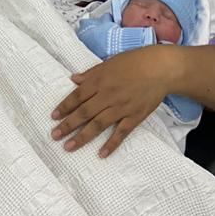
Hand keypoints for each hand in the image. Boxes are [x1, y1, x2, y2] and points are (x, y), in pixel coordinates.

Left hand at [51, 46, 173, 157]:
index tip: (53, 117)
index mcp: (100, 80)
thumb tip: (74, 79)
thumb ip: (91, 73)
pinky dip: (111, 144)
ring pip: (98, 124)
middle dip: (67, 125)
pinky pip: (120, 133)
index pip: (77, 96)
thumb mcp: (110, 62)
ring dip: (82, 137)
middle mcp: (107, 95)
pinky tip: (101, 154)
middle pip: (84, 113)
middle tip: (54, 136)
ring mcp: (121, 107)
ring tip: (68, 147)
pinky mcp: (134, 117)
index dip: (64, 107)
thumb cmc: (135, 61)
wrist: (161, 68)